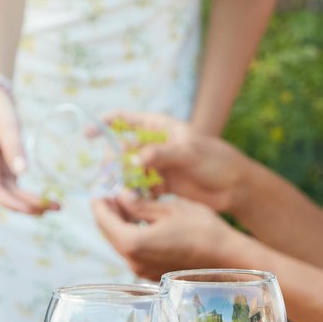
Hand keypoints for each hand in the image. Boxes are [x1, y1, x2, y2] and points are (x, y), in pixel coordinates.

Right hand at [0, 86, 55, 215]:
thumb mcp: (6, 127)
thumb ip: (13, 149)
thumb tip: (23, 173)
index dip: (11, 202)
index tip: (32, 208)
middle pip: (5, 196)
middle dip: (27, 206)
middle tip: (51, 208)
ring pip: (12, 194)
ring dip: (30, 203)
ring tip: (53, 206)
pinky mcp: (6, 168)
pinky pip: (17, 187)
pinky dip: (29, 195)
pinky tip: (45, 198)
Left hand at [91, 192, 245, 278]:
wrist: (226, 258)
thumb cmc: (202, 229)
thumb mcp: (169, 208)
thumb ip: (140, 204)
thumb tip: (121, 196)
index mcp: (133, 242)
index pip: (104, 219)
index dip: (99, 201)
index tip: (98, 186)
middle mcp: (133, 261)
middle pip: (108, 233)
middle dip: (107, 211)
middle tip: (109, 191)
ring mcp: (141, 270)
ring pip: (120, 242)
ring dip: (118, 223)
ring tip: (124, 202)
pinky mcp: (151, 273)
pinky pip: (133, 251)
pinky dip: (130, 234)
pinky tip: (139, 220)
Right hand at [108, 112, 246, 215]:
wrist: (234, 187)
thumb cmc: (215, 160)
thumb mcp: (189, 153)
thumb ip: (161, 154)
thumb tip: (134, 160)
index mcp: (159, 127)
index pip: (126, 119)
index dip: (105, 123)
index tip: (88, 132)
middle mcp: (154, 145)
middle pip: (122, 148)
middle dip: (111, 160)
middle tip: (106, 174)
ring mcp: (156, 165)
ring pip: (128, 170)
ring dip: (120, 179)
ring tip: (114, 191)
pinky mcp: (160, 184)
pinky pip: (139, 187)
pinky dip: (132, 193)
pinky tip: (129, 202)